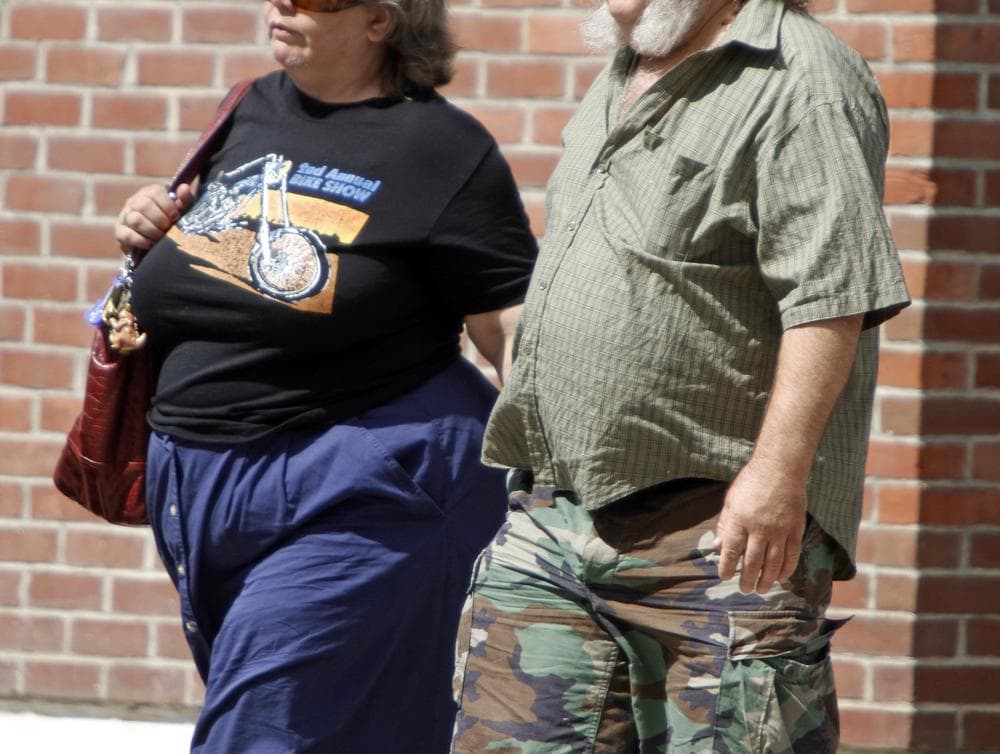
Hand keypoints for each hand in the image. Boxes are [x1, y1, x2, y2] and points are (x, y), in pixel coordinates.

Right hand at [114, 183, 194, 252]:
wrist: (158, 244)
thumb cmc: (172, 222)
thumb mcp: (181, 210)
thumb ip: (184, 200)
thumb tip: (184, 188)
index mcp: (150, 192)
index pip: (155, 193)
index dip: (168, 207)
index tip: (176, 217)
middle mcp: (134, 201)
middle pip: (143, 205)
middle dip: (160, 220)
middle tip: (168, 229)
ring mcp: (125, 216)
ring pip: (135, 220)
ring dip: (152, 231)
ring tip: (161, 238)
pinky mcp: (119, 232)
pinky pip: (127, 235)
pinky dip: (141, 241)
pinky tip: (151, 244)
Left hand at [713, 459, 806, 593]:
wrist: (780, 469)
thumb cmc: (751, 483)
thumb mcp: (731, 500)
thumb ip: (725, 524)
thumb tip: (717, 547)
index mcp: (740, 520)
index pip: (731, 550)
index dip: (726, 566)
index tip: (724, 576)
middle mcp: (759, 528)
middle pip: (752, 562)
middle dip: (747, 579)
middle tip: (745, 589)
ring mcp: (779, 530)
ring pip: (773, 563)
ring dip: (767, 579)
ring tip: (761, 589)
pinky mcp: (795, 529)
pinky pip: (792, 555)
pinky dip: (786, 569)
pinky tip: (781, 578)